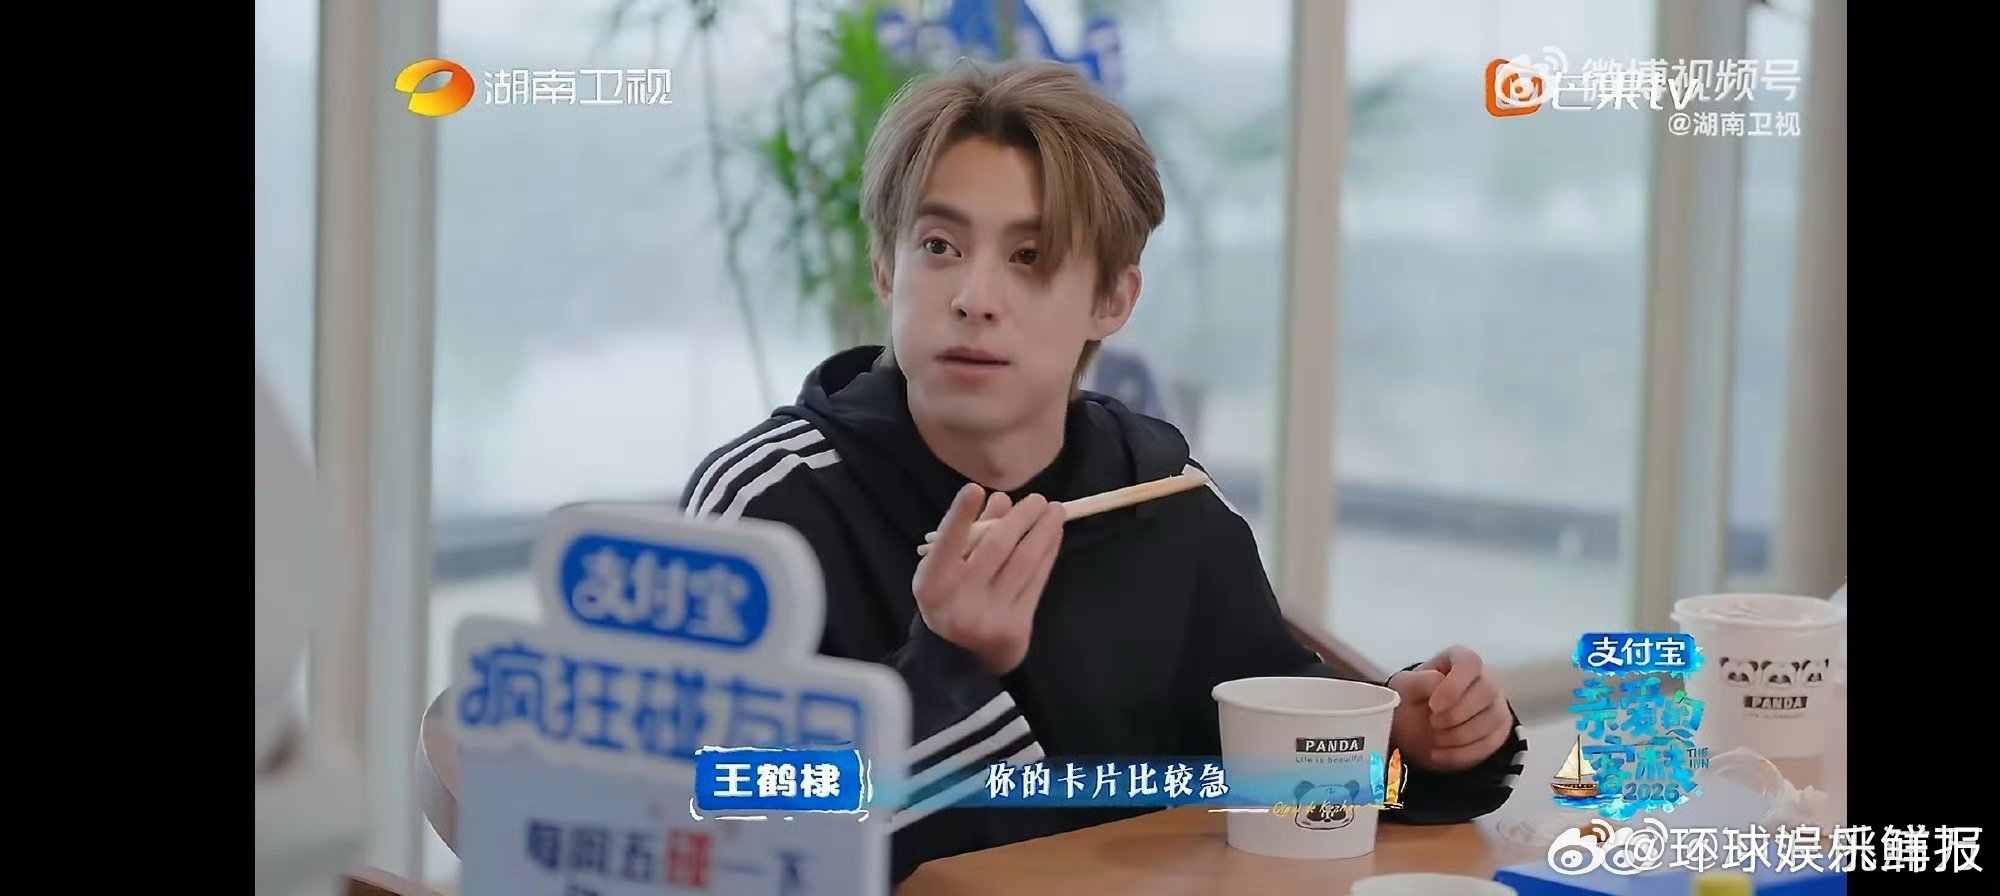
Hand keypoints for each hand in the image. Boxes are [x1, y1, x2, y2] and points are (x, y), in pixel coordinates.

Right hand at [911, 483, 1063, 676]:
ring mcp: (990, 616)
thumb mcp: (945, 570)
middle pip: (995, 548)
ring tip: (1055, 511)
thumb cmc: (951, 599)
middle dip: (1021, 518)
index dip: (960, 516)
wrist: (962, 656)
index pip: (947, 544)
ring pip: (1023, 563)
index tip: (974, 488)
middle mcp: (960, 600)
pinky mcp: (1016, 626)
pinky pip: (1036, 581)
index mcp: (933, 584)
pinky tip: (1054, 536)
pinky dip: (1048, 554)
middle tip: (1038, 498)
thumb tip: (1001, 499)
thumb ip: (969, 534)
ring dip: (1043, 532)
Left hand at [1386, 644, 1513, 772]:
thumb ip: (1417, 682)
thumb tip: (1437, 682)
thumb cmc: (1412, 698)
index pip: (1470, 662)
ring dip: (1459, 735)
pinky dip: (1462, 753)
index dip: (1454, 685)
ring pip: (1492, 718)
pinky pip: (1490, 743)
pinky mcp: (1498, 729)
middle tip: (1433, 723)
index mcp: (1461, 659)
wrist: (1417, 724)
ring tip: (1435, 738)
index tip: (1433, 705)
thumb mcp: (1404, 687)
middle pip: (1487, 690)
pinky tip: (1439, 754)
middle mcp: (1486, 677)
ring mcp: (1496, 703)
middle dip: (1457, 714)